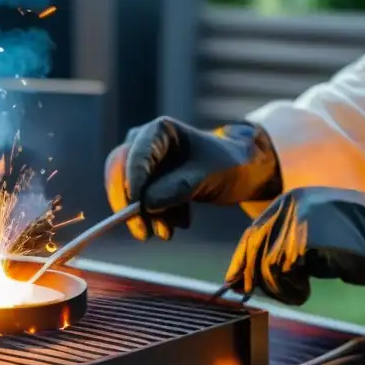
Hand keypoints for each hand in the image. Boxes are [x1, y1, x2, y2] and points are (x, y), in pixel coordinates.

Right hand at [104, 117, 282, 240]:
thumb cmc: (227, 164)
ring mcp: (145, 162)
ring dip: (147, 216)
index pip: (135, 156)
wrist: (241, 171)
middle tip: (143, 232)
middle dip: (132, 206)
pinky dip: (157, 215)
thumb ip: (177, 188)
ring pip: (130, 192)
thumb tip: (146, 204)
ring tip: (168, 233)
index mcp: (159, 130)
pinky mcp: (149, 181)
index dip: (132, 183)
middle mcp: (145, 142)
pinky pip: (142, 201)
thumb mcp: (206, 176)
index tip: (136, 208)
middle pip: (122, 174)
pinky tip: (179, 223)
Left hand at [224, 187, 364, 305]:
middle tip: (254, 295)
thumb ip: (289, 246)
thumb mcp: (318, 237)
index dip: (241, 259)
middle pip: (253, 246)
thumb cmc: (363, 241)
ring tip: (298, 294)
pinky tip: (305, 293)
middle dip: (252, 276)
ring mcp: (297, 219)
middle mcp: (289, 204)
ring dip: (278, 287)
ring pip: (266, 262)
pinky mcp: (306, 238)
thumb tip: (258, 271)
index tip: (234, 282)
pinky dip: (290, 288)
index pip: (254, 231)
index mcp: (291, 200)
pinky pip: (282, 270)